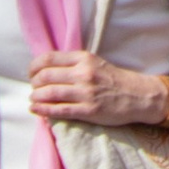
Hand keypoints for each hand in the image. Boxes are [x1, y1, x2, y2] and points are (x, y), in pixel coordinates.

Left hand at [28, 50, 165, 127]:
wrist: (137, 95)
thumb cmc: (113, 79)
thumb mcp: (95, 62)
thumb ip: (73, 63)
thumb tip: (46, 69)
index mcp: (84, 58)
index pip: (49, 58)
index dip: (34, 67)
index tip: (31, 73)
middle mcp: (83, 73)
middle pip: (46, 76)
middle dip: (34, 84)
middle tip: (33, 89)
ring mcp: (85, 92)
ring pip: (50, 94)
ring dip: (36, 98)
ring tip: (33, 100)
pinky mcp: (88, 111)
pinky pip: (59, 110)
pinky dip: (43, 111)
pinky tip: (36, 110)